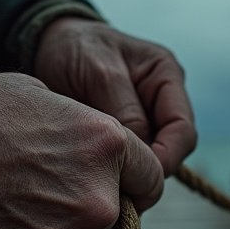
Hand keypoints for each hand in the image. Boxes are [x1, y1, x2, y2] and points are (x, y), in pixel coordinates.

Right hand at [0, 71, 162, 228]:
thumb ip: (81, 130)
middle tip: (29, 198)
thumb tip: (99, 153)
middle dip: (81, 213)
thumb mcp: (33, 97)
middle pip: (110, 223)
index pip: (150, 179)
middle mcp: (97, 204)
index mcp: (106, 147)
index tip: (108, 185)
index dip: (129, 182)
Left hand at [33, 18, 196, 175]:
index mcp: (166, 76)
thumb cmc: (73, 48)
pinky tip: (95, 172)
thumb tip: (144, 157)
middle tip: (116, 184)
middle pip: (173, 148)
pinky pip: (129, 158)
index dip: (166, 157)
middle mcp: (163, 99)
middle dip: (149, 168)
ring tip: (101, 178)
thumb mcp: (99, 72)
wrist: (46, 44)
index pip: (183, 130)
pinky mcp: (125, 131)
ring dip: (131, 170)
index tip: (138, 176)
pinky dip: (115, 168)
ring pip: (152, 157)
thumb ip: (124, 111)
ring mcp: (145, 116)